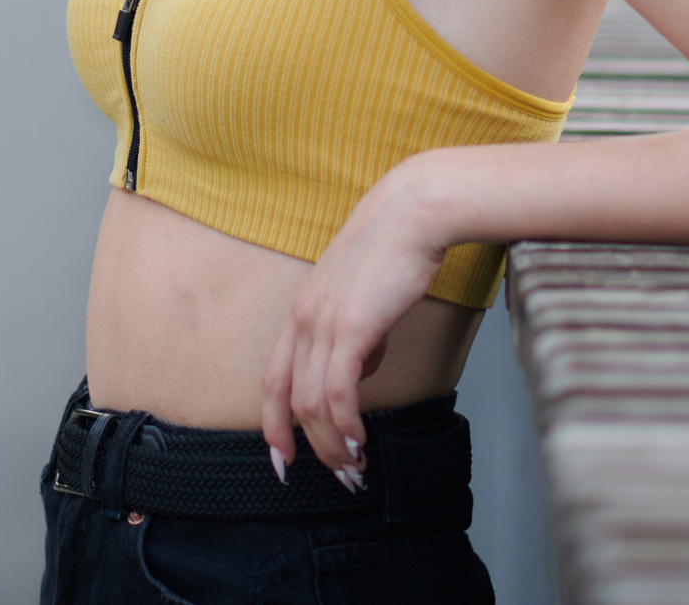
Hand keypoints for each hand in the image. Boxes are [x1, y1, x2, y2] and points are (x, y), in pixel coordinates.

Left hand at [260, 162, 451, 486]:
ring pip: (312, 403)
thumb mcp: (363, 297)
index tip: (284, 458)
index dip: (273, 423)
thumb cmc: (396, 248)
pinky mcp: (351, 325)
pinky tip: (362, 441)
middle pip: (287, 399)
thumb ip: (355, 333)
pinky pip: (338, 390)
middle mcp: (303, 319)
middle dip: (306, 447)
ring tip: (355, 468)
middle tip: (334, 477)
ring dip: (332, 444)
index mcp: (302, 312)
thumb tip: (361, 368)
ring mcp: (323, 322)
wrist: (415, 210)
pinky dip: (346, 424)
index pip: (273, 378)